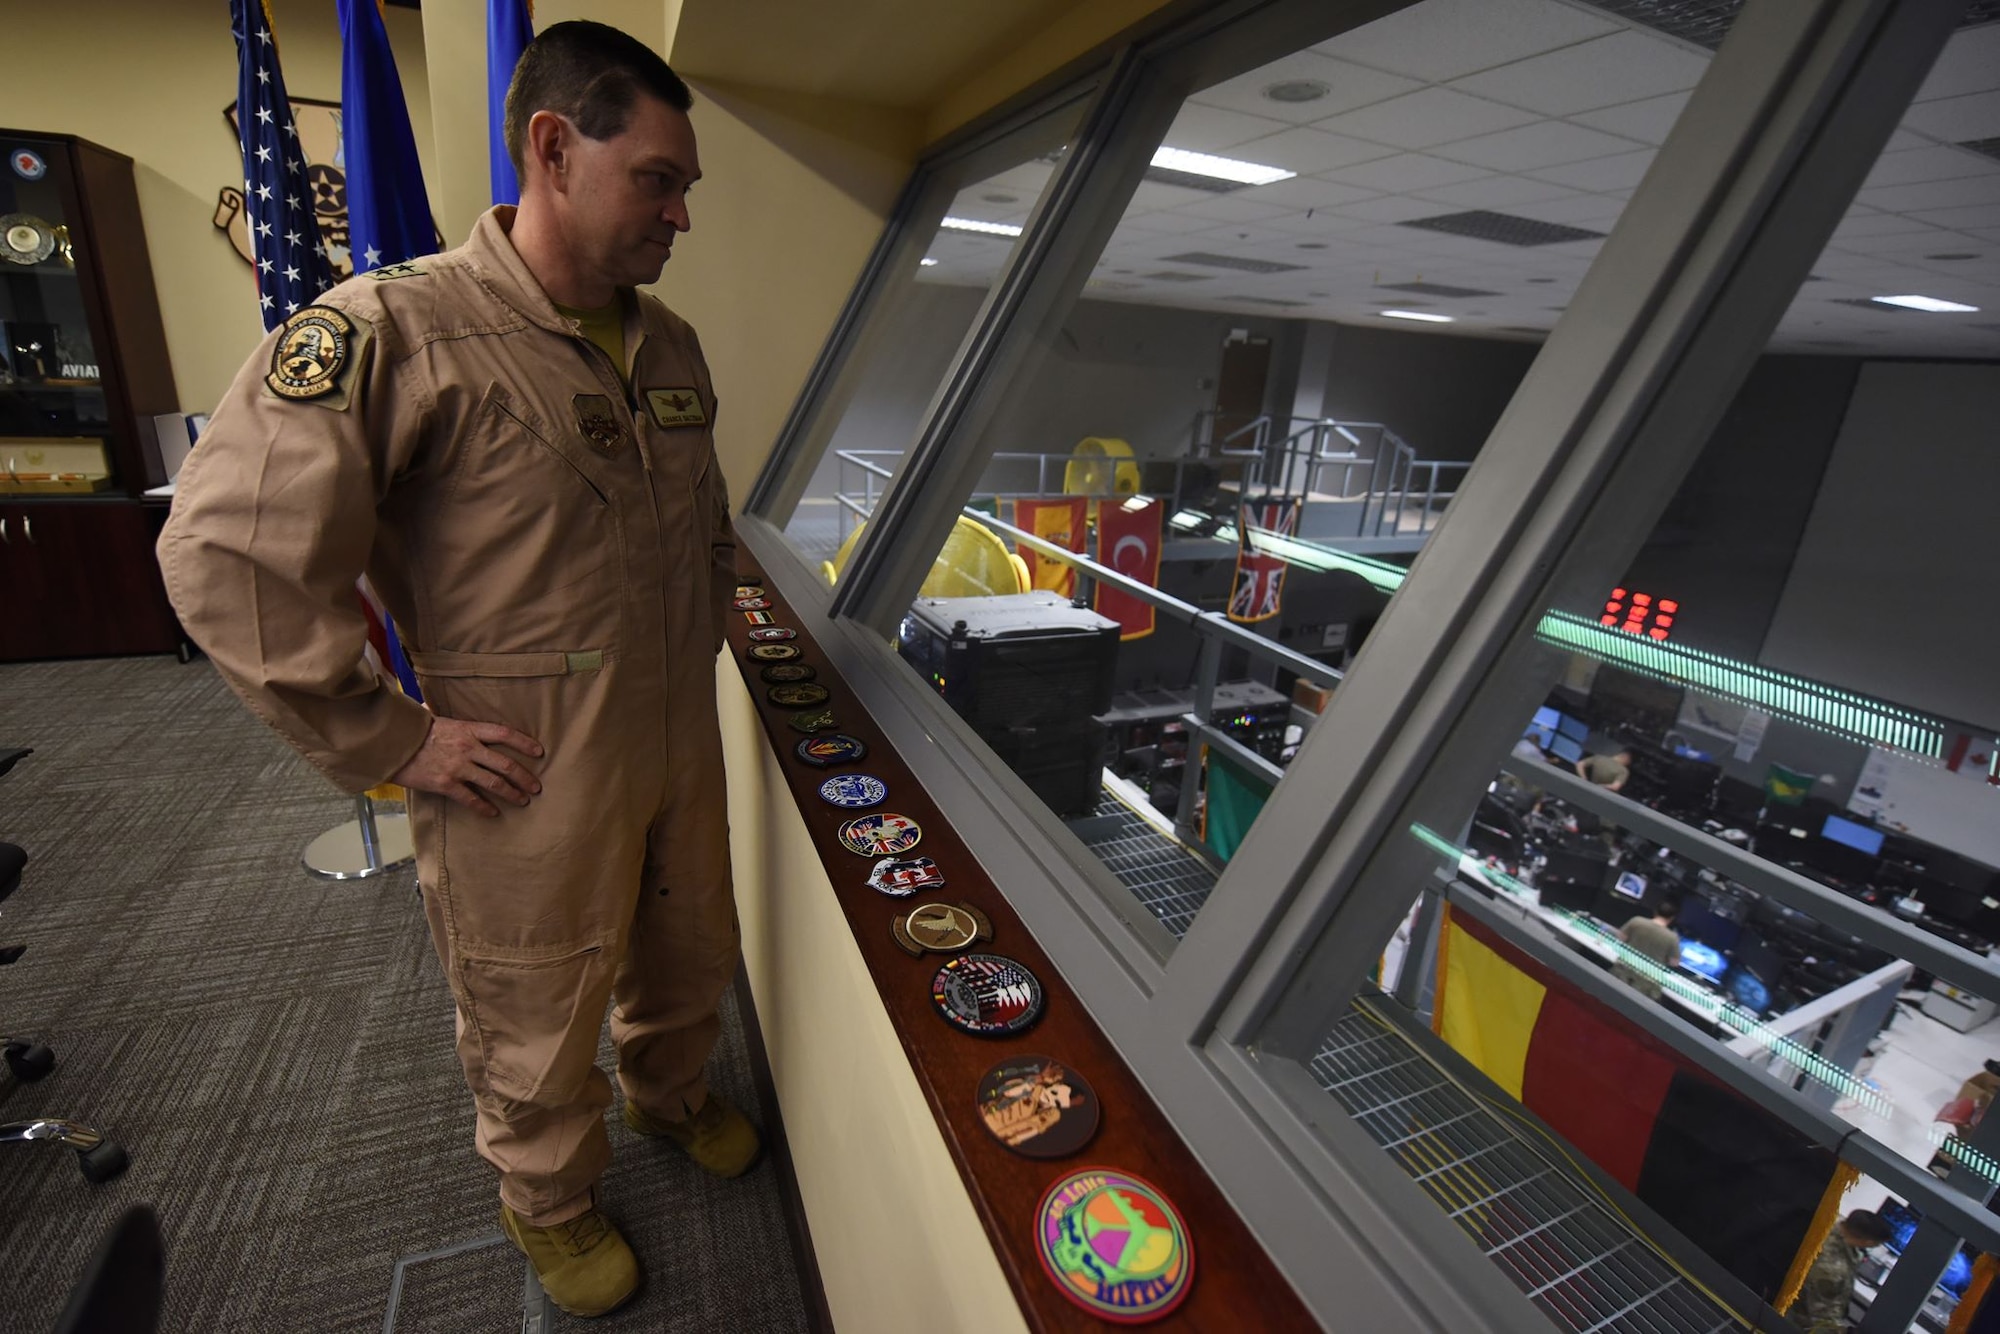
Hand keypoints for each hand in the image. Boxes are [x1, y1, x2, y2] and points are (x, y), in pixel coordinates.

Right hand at [392, 715, 543, 816]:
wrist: (391, 743)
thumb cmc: (415, 731)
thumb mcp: (441, 720)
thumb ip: (459, 726)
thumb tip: (463, 723)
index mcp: (469, 729)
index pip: (504, 734)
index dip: (524, 743)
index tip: (540, 752)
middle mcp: (468, 748)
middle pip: (506, 764)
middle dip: (524, 777)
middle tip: (536, 787)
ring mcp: (458, 767)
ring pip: (494, 783)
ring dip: (511, 793)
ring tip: (522, 800)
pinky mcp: (446, 784)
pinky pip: (471, 798)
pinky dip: (484, 807)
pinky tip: (493, 813)